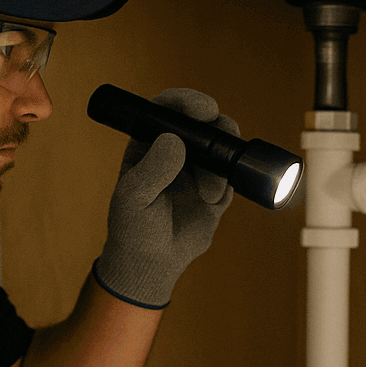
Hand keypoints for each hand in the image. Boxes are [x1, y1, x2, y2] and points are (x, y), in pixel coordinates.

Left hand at [92, 88, 235, 307]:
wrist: (152, 264)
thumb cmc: (133, 229)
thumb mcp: (135, 198)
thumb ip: (152, 170)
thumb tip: (173, 140)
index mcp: (148, 143)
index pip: (167, 110)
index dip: (185, 102)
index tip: (202, 108)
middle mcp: (175, 151)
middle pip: (203, 122)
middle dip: (217, 125)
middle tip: (222, 133)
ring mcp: (198, 169)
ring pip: (222, 146)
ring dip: (223, 162)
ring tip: (209, 193)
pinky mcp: (216, 189)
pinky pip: (232, 175)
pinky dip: (228, 183)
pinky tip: (212, 201)